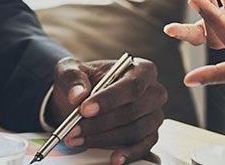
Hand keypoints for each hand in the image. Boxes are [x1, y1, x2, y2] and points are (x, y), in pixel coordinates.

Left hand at [47, 57, 165, 164]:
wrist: (83, 100)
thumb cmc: (83, 82)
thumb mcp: (71, 71)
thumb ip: (72, 78)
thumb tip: (78, 94)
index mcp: (142, 70)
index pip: (132, 85)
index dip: (109, 99)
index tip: (85, 109)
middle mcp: (153, 92)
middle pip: (133, 111)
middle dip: (101, 122)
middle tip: (74, 129)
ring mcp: (153, 116)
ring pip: (134, 131)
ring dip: (104, 138)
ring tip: (78, 139)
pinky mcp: (150, 136)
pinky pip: (143, 147)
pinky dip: (128, 154)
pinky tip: (114, 158)